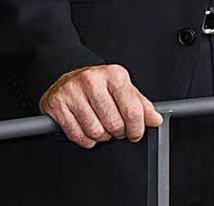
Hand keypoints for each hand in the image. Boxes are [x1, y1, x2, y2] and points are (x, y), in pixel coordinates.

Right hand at [40, 64, 162, 147]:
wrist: (68, 78)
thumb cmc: (98, 86)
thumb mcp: (122, 89)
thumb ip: (141, 105)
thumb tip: (155, 119)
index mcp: (114, 74)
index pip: (132, 110)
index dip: (136, 128)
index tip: (135, 132)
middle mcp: (92, 79)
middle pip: (114, 124)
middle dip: (117, 132)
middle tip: (114, 125)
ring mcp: (73, 91)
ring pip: (96, 132)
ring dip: (101, 136)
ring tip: (99, 124)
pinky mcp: (57, 104)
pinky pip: (78, 136)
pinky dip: (85, 139)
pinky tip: (85, 127)